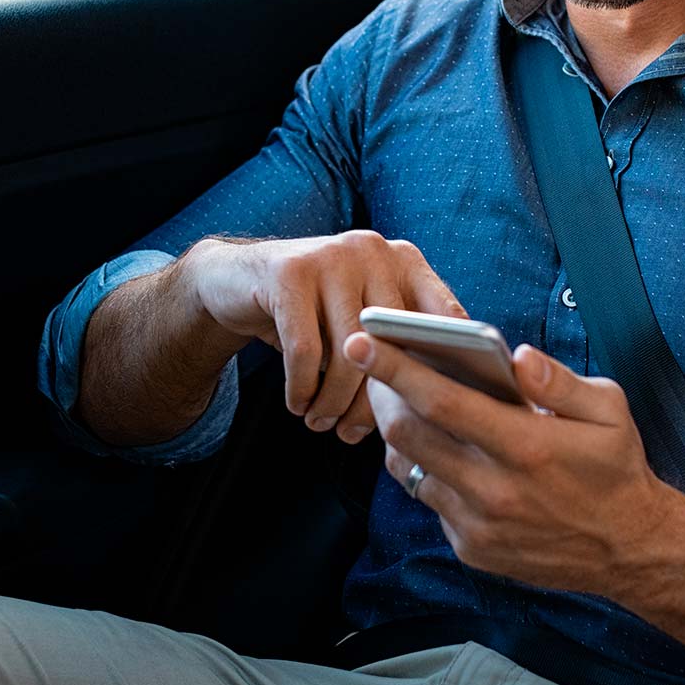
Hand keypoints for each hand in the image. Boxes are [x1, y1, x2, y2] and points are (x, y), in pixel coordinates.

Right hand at [181, 232, 464, 444]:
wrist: (237, 279)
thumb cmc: (313, 315)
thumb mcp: (359, 321)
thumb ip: (397, 348)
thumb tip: (430, 414)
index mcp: (404, 260)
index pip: (447, 318)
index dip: (445, 370)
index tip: (430, 415)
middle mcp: (373, 249)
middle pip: (392, 343)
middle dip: (374, 401)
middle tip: (354, 434)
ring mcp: (331, 255)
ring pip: (348, 352)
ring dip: (334, 402)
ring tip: (321, 423)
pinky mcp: (290, 272)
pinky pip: (305, 351)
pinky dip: (302, 389)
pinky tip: (298, 404)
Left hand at [342, 332, 673, 595]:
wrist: (632, 550)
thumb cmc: (615, 467)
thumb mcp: (608, 410)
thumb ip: (559, 379)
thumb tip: (516, 356)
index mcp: (525, 448)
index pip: (441, 401)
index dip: (394, 368)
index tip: (360, 341)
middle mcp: (494, 491)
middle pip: (408, 435)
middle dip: (379, 393)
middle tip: (369, 362)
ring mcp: (478, 526)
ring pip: (410, 469)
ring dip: (397, 432)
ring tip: (395, 399)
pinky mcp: (471, 549)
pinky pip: (429, 500)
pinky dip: (424, 469)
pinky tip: (435, 446)